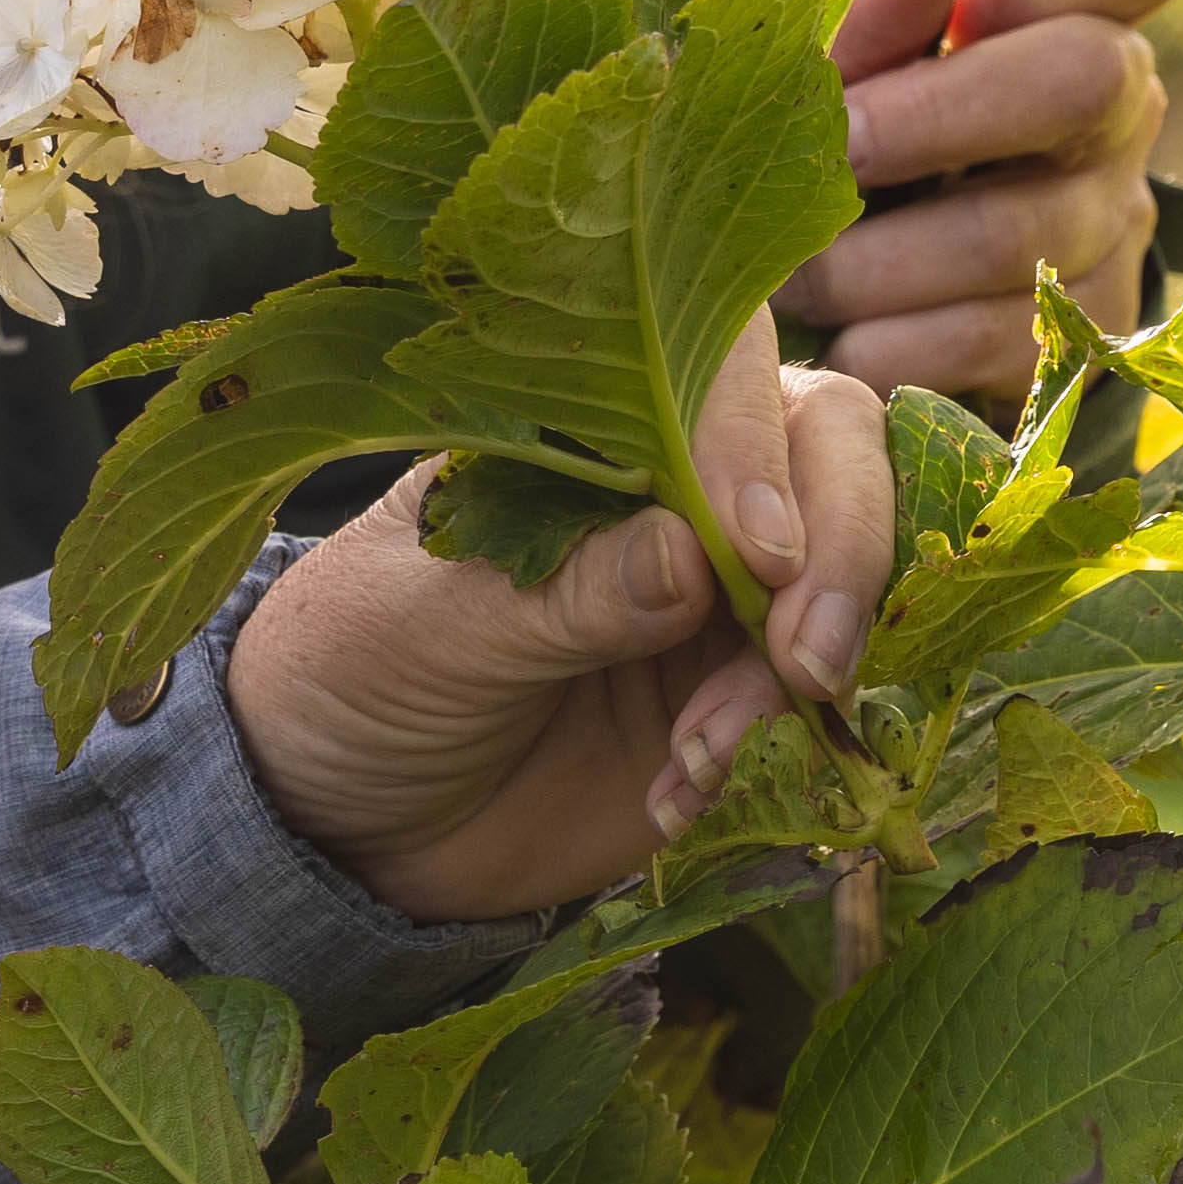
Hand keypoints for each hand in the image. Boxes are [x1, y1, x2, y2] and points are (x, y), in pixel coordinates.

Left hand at [223, 325, 895, 922]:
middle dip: (839, 547)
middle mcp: (672, 481)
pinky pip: (807, 699)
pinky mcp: (729, 691)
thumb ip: (563, 595)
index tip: (755, 550)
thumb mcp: (429, 627)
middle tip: (804, 659)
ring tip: (700, 751)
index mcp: (585, 419)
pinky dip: (769, 746)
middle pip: (825, 448)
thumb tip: (691, 557)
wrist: (342, 818)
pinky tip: (678, 793)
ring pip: (840, 575)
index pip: (719, 365)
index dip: (754, 439)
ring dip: (800, 667)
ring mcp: (714, 587)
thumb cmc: (352, 671)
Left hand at [773, 0, 1182, 407]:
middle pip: (1085, 79)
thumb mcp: (852, 56)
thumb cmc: (856, 124)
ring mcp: (1113, 225)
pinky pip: (988, 343)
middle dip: (933, 115)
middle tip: (829, 143)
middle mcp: (1121, 110)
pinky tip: (832, 342)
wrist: (871, 287)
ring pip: (1016, 235)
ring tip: (784, 267)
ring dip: (876, 258)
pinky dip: (887, 345)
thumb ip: (883, 0)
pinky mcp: (1085, 340)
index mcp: (1077, 7)